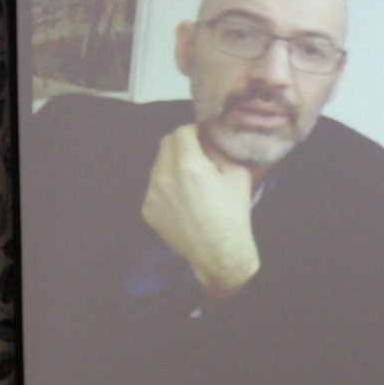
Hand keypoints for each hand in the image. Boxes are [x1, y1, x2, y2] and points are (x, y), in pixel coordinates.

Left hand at [140, 124, 261, 301]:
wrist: (219, 253)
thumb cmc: (232, 214)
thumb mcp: (236, 174)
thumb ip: (219, 151)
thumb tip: (209, 140)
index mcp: (189, 165)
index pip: (182, 131)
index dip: (194, 131)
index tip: (201, 137)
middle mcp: (165, 176)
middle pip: (165, 144)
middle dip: (180, 144)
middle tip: (195, 154)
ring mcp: (152, 194)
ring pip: (157, 165)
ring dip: (171, 164)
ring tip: (188, 180)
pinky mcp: (147, 210)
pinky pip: (153, 187)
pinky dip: (165, 185)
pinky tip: (181, 199)